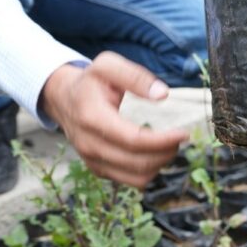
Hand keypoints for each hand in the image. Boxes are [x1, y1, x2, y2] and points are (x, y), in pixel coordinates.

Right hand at [40, 52, 186, 187]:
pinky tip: (156, 153)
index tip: (183, 133)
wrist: (63, 98)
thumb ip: (136, 76)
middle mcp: (90, 145)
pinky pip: (130, 180)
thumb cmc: (90, 81)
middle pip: (138, 163)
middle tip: (180, 137)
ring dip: (160, 164)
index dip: (162, 141)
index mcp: (93, 118)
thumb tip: (162, 95)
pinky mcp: (98, 169)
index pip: (134, 141)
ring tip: (170, 145)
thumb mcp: (108, 66)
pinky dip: (149, 171)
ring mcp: (93, 160)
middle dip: (166, 152)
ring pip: (136, 178)